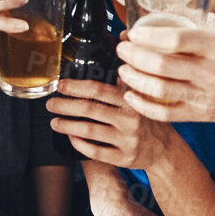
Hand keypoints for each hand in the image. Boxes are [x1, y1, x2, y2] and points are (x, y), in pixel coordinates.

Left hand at [46, 78, 177, 169]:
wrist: (165, 149)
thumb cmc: (147, 119)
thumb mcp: (142, 98)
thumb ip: (125, 83)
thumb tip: (115, 57)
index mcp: (131, 100)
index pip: (99, 90)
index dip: (76, 86)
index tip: (60, 85)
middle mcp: (130, 119)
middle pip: (90, 110)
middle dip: (65, 106)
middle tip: (49, 104)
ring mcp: (127, 140)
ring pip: (89, 131)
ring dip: (67, 125)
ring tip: (54, 122)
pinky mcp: (124, 158)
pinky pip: (96, 151)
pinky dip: (79, 144)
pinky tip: (70, 137)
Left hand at [115, 13, 214, 123]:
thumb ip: (193, 21)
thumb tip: (157, 12)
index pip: (174, 39)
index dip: (147, 36)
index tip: (132, 32)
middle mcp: (212, 71)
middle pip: (161, 65)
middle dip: (133, 56)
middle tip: (122, 49)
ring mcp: (206, 96)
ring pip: (159, 90)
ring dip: (133, 79)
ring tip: (123, 69)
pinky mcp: (202, 114)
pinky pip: (165, 113)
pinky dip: (143, 105)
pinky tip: (131, 95)